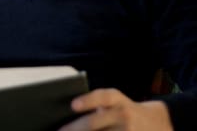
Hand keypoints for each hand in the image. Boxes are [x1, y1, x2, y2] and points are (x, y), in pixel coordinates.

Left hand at [59, 88, 173, 130]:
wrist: (156, 123)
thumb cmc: (123, 110)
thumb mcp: (115, 102)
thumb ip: (96, 105)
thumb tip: (67, 115)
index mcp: (117, 99)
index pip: (103, 97)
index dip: (88, 100)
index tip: (73, 105)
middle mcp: (123, 115)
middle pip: (93, 123)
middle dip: (73, 129)